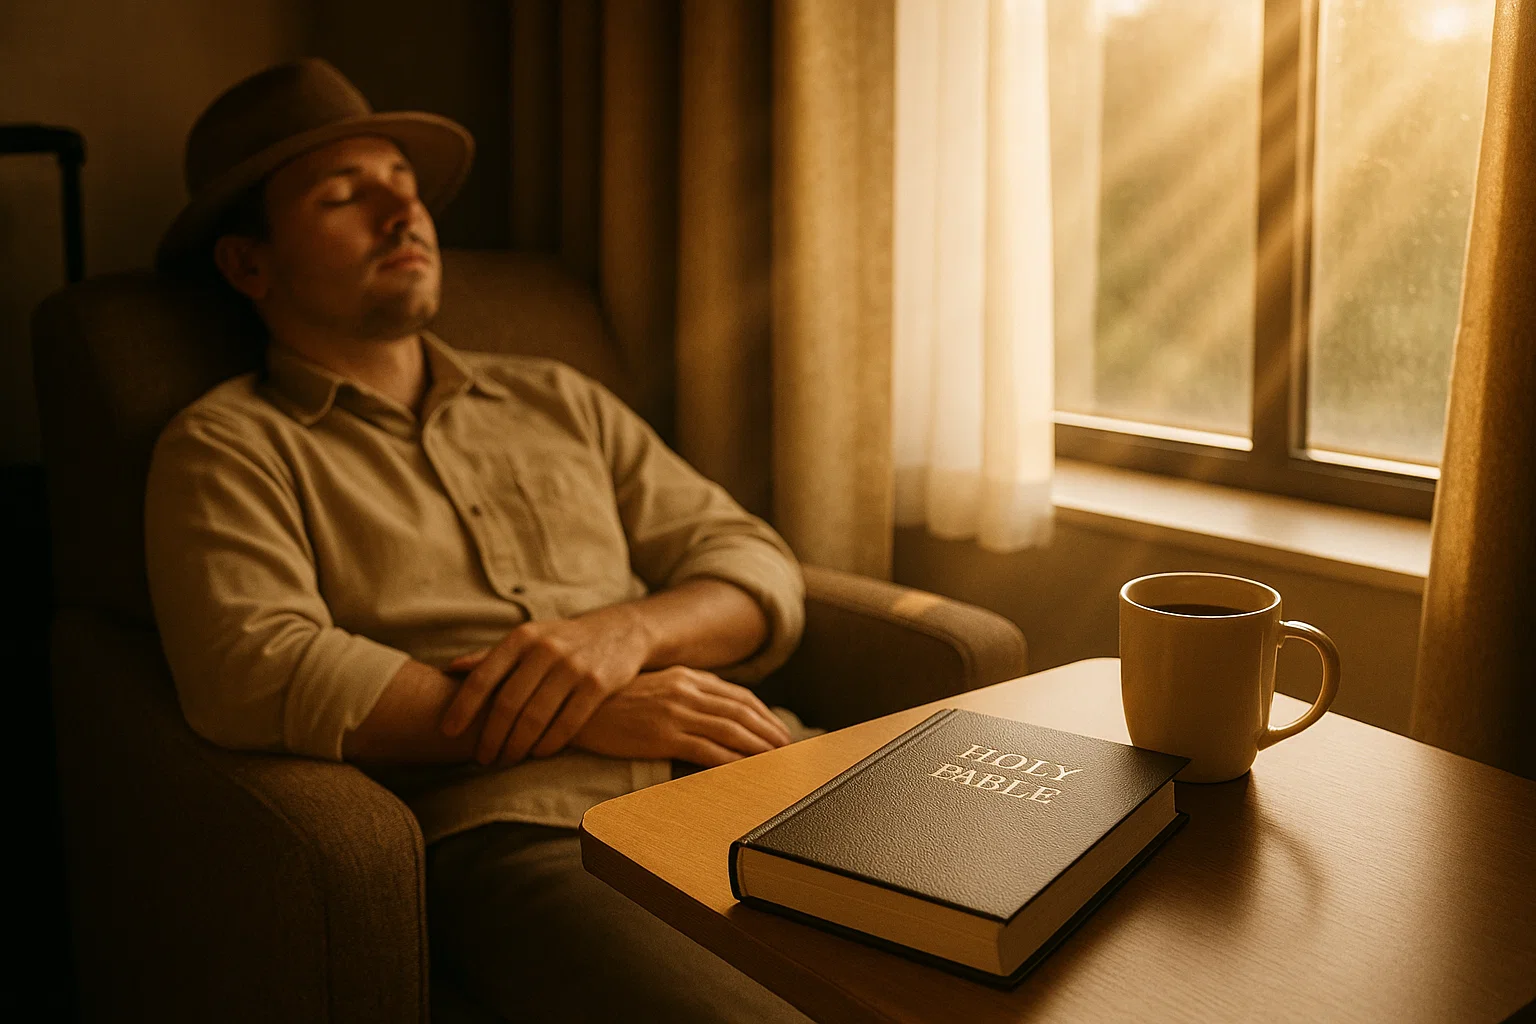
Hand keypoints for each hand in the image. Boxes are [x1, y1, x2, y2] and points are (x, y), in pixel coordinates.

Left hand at [440, 604, 653, 764]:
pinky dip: (549, 744)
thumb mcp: (527, 640)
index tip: (448, 732)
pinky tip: (538, 754)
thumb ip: (491, 657)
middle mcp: (545, 649)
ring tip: (507, 759)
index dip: (463, 707)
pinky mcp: (598, 684)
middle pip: (508, 704)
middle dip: (491, 736)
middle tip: (482, 758)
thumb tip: (449, 670)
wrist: (620, 633)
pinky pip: (567, 723)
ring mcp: (574, 666)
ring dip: (517, 746)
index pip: (484, 677)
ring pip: (536, 717)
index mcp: (521, 637)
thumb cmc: (561, 642)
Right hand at [570, 667, 792, 767]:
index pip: (738, 696)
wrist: (573, 705)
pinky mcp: (662, 735)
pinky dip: (733, 762)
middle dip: (771, 732)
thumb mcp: (652, 689)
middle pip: (742, 713)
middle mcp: (686, 690)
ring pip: (732, 731)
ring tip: (777, 764)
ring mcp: (675, 712)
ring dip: (760, 748)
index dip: (764, 715)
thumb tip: (711, 713)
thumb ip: (682, 695)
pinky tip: (746, 773)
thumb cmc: (610, 702)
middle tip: (790, 751)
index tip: (780, 731)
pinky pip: (708, 751)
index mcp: (686, 677)